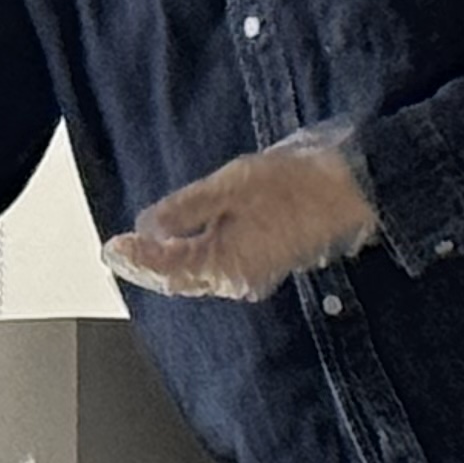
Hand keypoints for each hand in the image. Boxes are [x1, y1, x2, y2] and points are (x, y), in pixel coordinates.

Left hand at [113, 132, 377, 302]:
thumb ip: (185, 209)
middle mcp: (239, 279)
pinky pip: (218, 266)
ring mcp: (255, 273)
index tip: (111, 247)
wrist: (353, 187)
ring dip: (168, 263)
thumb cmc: (294, 183)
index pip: (167, 270)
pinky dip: (193, 256)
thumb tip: (147, 226)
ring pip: (199, 274)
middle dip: (146, 265)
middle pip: (180, 278)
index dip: (136, 259)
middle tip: (116, 251)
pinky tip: (183, 242)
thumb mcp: (229, 186)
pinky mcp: (266, 260)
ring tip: (140, 247)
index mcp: (227, 265)